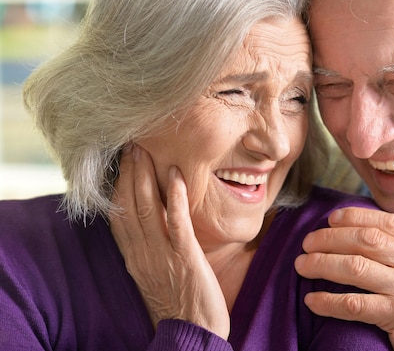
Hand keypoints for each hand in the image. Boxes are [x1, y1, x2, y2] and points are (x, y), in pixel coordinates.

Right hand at [110, 145, 229, 338]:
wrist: (192, 331)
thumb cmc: (178, 300)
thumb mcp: (154, 271)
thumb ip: (149, 246)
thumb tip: (149, 220)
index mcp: (134, 256)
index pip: (119, 215)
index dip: (118, 186)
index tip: (120, 161)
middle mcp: (142, 253)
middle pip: (129, 206)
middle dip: (129, 173)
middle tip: (131, 145)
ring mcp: (162, 254)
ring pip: (148, 209)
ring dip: (146, 178)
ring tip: (146, 152)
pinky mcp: (185, 256)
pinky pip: (176, 223)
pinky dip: (175, 198)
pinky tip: (176, 176)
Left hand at [294, 207, 393, 350]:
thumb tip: (360, 231)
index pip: (389, 222)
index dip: (357, 216)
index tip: (331, 218)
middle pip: (368, 240)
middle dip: (331, 238)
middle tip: (307, 243)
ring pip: (357, 267)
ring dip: (322, 264)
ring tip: (302, 266)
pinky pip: (355, 305)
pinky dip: (329, 302)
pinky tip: (312, 301)